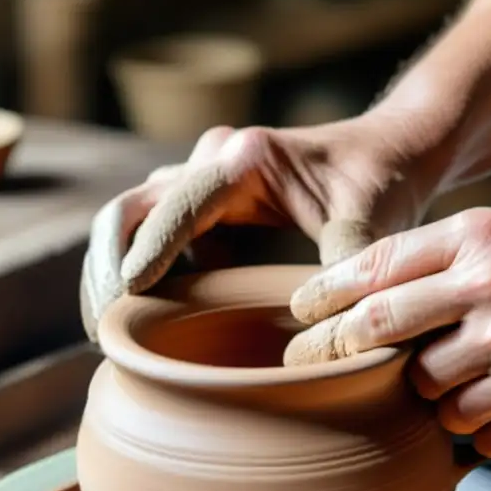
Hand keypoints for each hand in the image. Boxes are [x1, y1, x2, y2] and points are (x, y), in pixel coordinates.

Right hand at [80, 117, 426, 340]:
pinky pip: (152, 231)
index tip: (124, 298)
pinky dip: (137, 269)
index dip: (145, 253)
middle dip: (106, 267)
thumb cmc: (379, 182)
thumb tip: (326, 338)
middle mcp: (212, 160)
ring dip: (110, 270)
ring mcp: (202, 178)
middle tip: (104, 329)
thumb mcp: (370, 225)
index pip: (175, 207)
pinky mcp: (204, 202)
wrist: (386, 152)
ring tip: (106, 332)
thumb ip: (346, 272)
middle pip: (129, 209)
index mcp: (246, 159)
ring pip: (129, 219)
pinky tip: (141, 317)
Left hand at [286, 203, 490, 457]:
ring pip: (424, 399)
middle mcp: (489, 298)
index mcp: (477, 242)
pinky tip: (490, 410)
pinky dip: (472, 429)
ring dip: (421, 399)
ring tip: (443, 386)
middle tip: (310, 371)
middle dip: (332, 357)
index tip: (297, 317)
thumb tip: (361, 295)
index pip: (369, 273)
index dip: (319, 299)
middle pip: (375, 337)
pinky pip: (476, 437)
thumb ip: (440, 253)